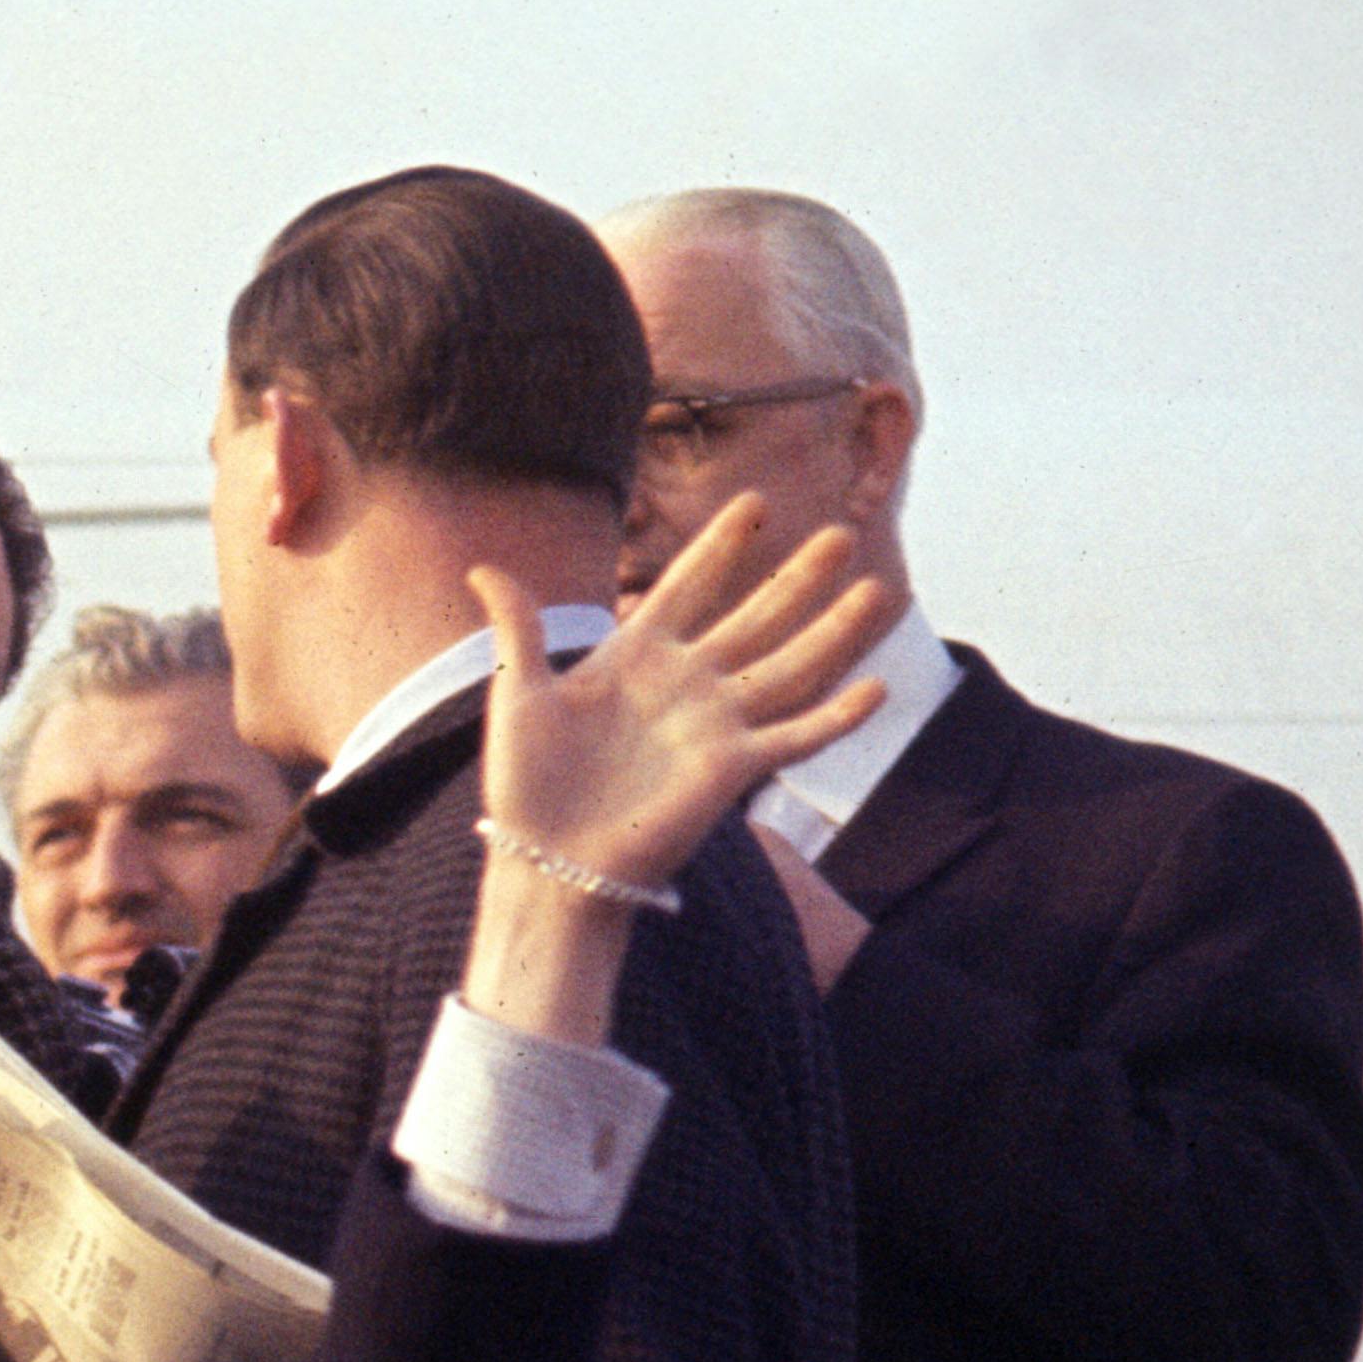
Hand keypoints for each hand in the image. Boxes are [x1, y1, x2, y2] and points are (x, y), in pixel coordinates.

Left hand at [464, 497, 893, 1044]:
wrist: (544, 859)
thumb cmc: (525, 783)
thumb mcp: (518, 693)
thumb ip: (518, 628)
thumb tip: (482, 568)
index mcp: (635, 658)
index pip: (688, 587)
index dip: (722, 547)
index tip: (756, 502)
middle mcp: (685, 685)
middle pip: (755, 618)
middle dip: (797, 578)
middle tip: (842, 534)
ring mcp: (714, 725)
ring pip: (790, 667)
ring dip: (836, 632)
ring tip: (880, 589)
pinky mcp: (731, 770)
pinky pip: (795, 739)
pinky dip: (836, 717)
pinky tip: (876, 687)